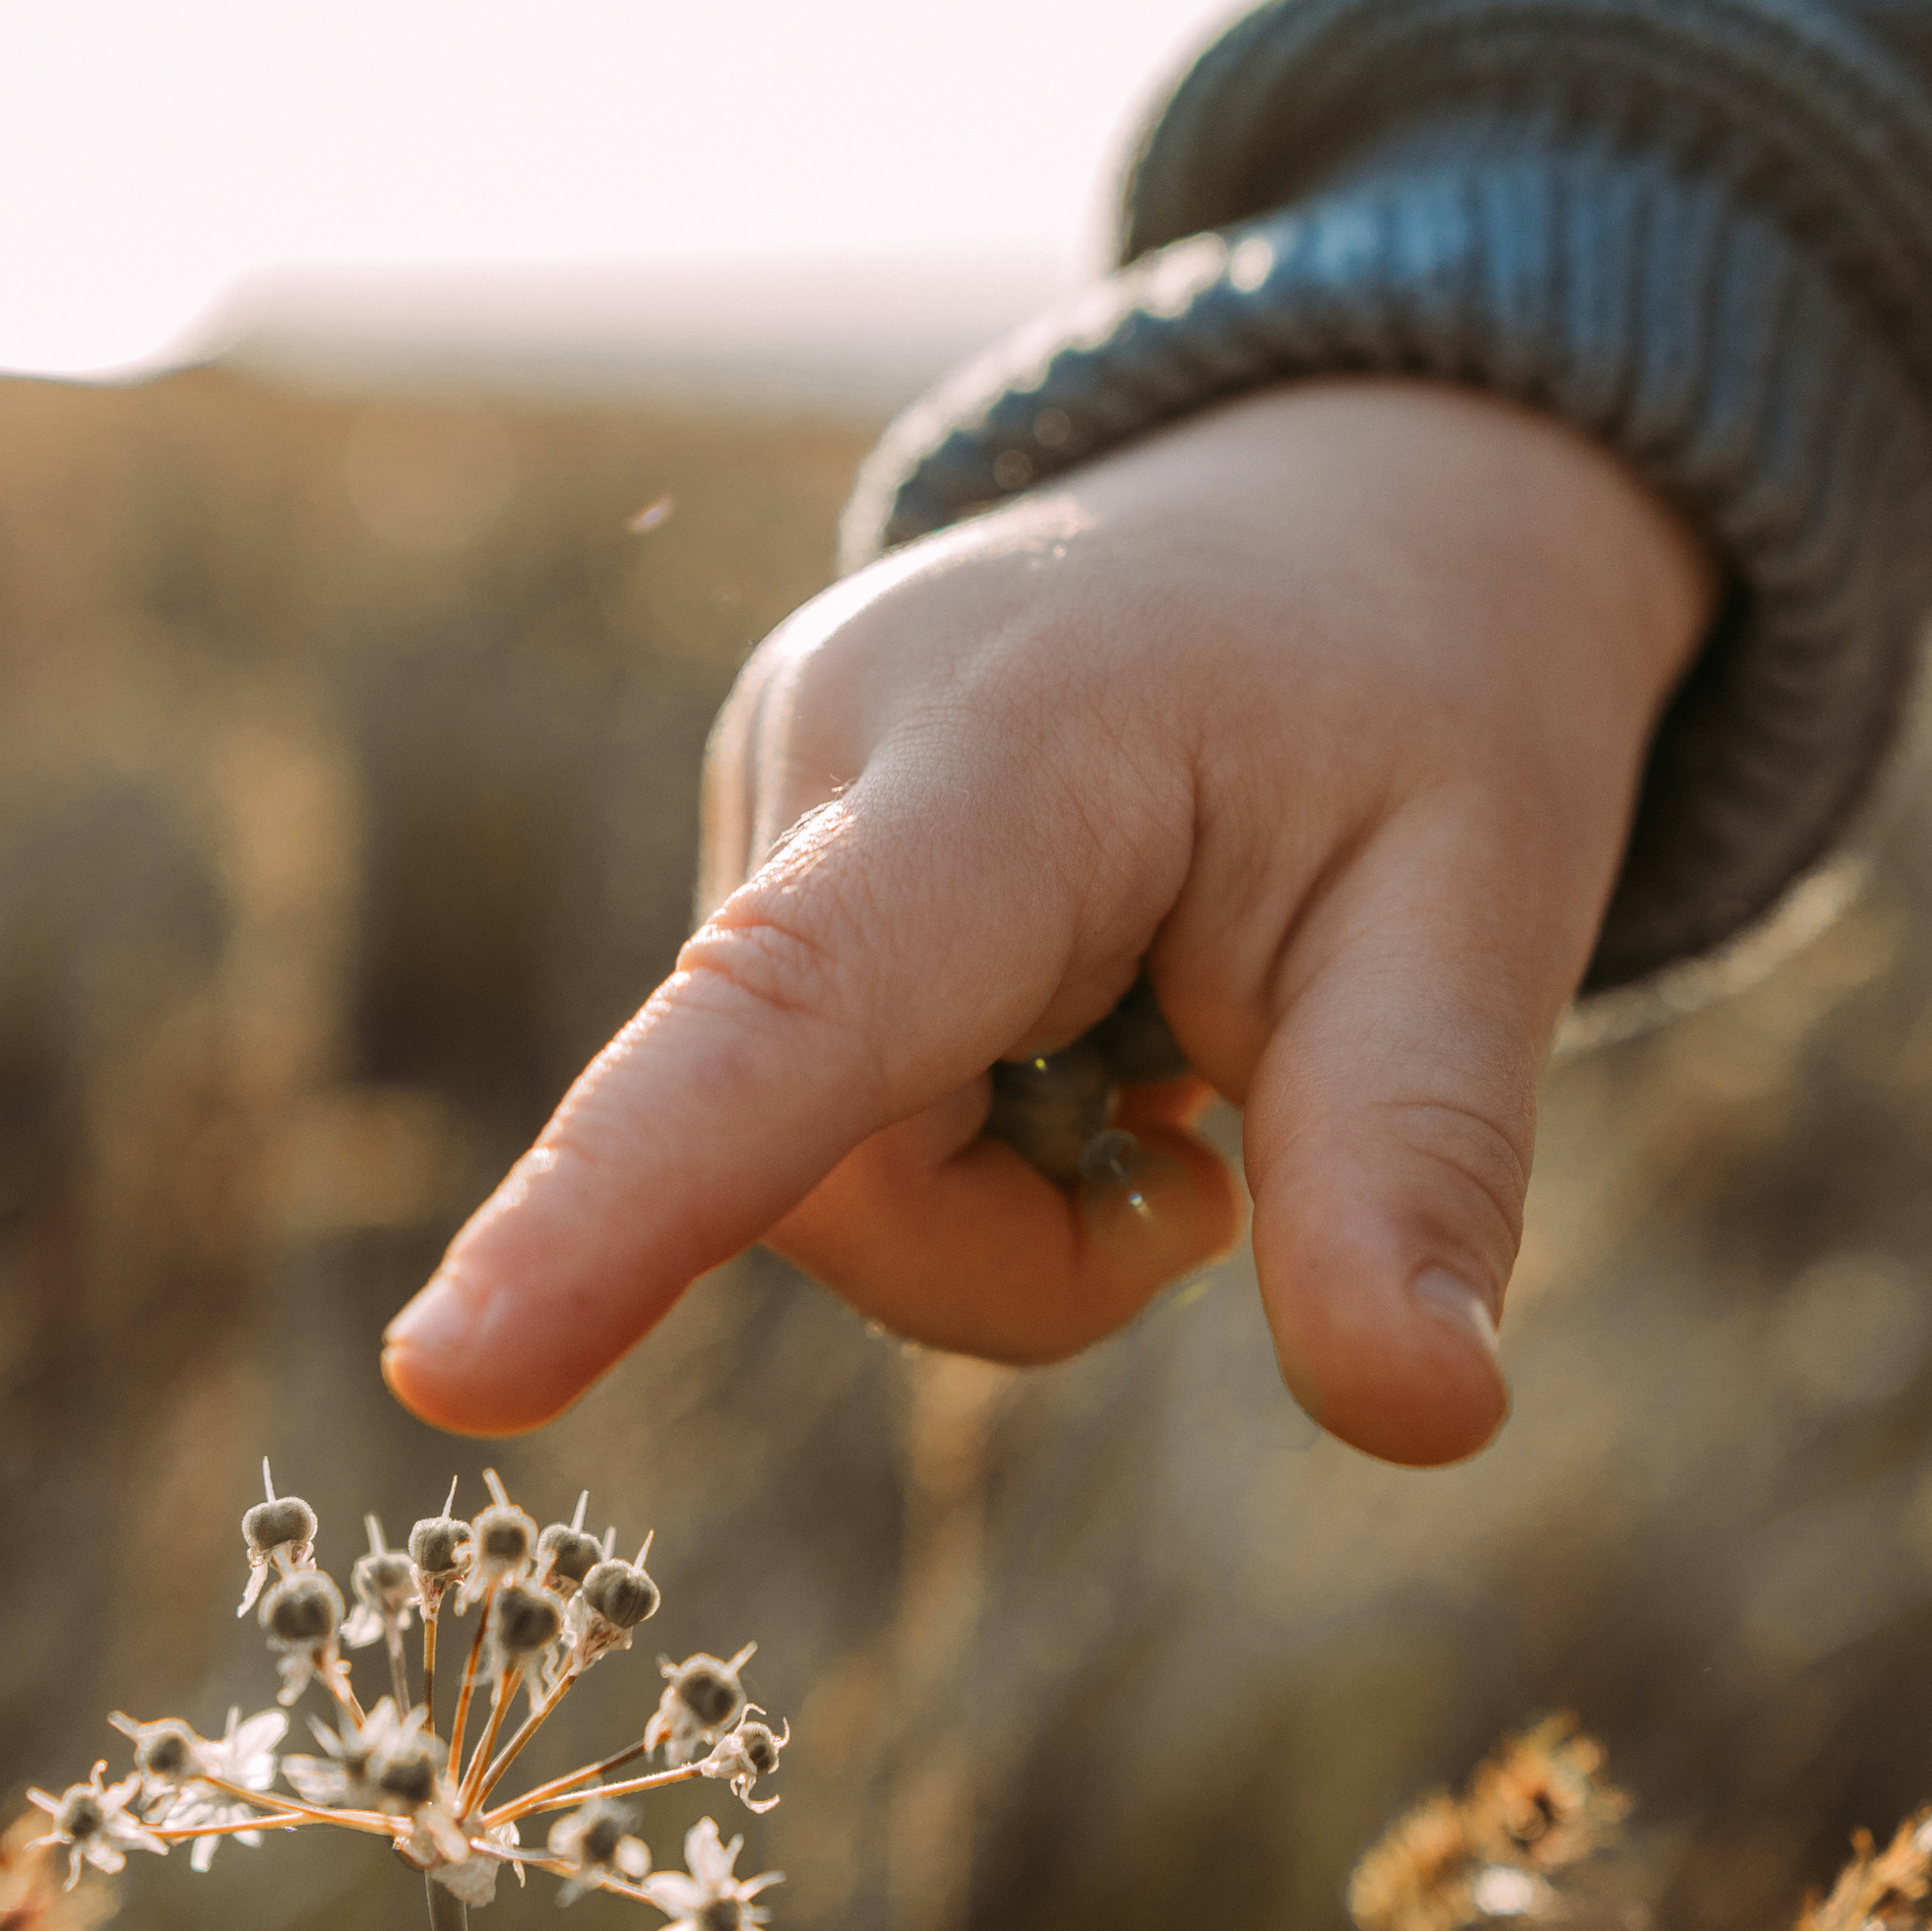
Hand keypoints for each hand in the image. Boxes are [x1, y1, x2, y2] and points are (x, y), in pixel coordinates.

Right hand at [382, 382, 1718, 1463]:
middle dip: (1028, 1258)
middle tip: (1212, 1160)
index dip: (614, 1206)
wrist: (1343, 511)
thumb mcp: (1485, 910)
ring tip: (1156, 1042)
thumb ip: (1419, 1163)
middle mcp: (813, 754)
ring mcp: (761, 802)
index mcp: (1002, 743)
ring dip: (1006, 1200)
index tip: (446, 1377)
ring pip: (816, 1174)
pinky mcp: (760, 863)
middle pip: (826, 1181)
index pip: (782, 1009)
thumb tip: (1427, 1420)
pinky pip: (818, 1120)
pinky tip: (1074, 1014)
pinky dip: (967, 1142)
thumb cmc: (1423, 696)